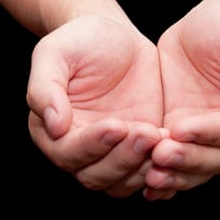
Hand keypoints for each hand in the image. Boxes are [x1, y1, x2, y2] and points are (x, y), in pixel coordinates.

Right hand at [26, 15, 163, 196]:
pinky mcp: (140, 148)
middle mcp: (80, 149)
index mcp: (52, 131)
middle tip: (147, 133)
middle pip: (95, 176)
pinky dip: (161, 168)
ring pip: (122, 182)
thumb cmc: (81, 41)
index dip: (92, 145)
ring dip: (142, 167)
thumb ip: (45, 87)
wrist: (117, 37)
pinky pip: (148, 172)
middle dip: (122, 159)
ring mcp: (112, 152)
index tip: (116, 125)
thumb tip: (53, 125)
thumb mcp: (55, 53)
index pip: (68, 154)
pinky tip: (175, 145)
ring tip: (162, 137)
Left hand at [144, 0, 219, 199]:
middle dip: (187, 159)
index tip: (181, 128)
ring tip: (149, 175)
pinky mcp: (180, 133)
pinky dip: (164, 177)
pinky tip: (146, 185)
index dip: (209, 133)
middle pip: (214, 158)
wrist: (207, 23)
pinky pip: (175, 161)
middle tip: (159, 155)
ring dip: (174, 175)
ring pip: (194, 168)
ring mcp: (206, 136)